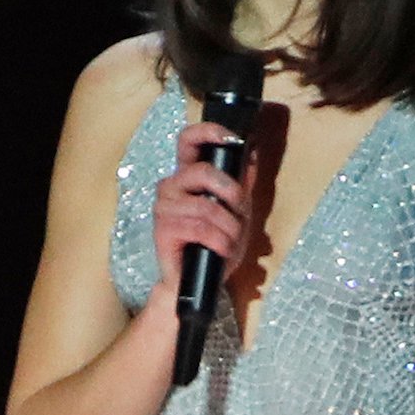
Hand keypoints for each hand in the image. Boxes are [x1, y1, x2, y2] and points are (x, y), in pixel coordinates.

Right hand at [147, 119, 258, 303]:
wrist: (197, 282)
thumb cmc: (213, 245)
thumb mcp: (236, 211)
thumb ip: (241, 184)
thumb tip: (251, 154)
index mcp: (187, 176)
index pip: (188, 140)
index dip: (209, 132)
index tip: (233, 140)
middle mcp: (171, 187)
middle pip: (202, 172)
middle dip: (231, 192)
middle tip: (240, 211)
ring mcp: (164, 208)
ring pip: (206, 206)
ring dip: (228, 227)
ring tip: (231, 240)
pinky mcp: (163, 230)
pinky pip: (200, 229)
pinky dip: (219, 241)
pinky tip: (221, 249)